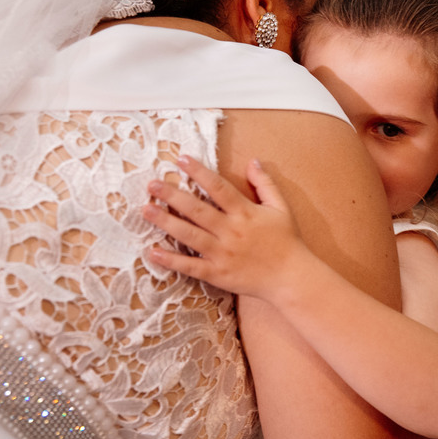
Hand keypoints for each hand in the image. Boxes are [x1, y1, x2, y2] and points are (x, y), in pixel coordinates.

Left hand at [141, 155, 306, 299]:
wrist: (291, 278)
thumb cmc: (287, 241)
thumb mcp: (281, 207)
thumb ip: (265, 183)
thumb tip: (252, 160)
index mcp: (245, 213)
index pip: (218, 187)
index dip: (199, 172)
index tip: (180, 160)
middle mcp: (231, 231)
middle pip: (197, 210)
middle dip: (173, 195)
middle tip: (152, 184)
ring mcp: (222, 253)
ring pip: (189, 235)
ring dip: (166, 222)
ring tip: (146, 210)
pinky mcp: (217, 274)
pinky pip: (191, 266)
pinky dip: (172, 260)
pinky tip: (153, 251)